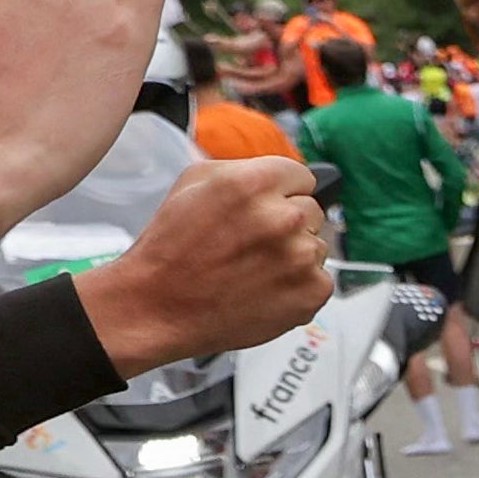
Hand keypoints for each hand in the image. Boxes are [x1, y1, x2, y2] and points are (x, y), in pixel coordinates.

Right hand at [69, 159, 331, 370]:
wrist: (158, 307)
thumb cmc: (171, 248)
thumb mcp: (193, 184)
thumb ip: (244, 170)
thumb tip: (279, 176)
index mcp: (254, 183)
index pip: (301, 175)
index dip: (281, 192)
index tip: (267, 206)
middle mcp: (283, 218)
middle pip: (312, 210)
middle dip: (287, 223)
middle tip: (252, 242)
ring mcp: (301, 257)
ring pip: (316, 245)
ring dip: (294, 255)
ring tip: (253, 268)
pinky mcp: (312, 292)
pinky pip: (320, 279)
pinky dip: (298, 286)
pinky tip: (265, 289)